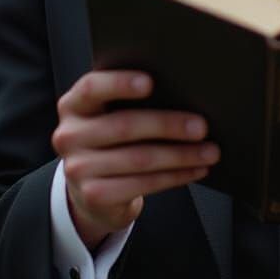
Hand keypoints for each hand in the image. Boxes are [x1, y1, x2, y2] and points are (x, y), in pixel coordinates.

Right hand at [51, 70, 219, 250]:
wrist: (93, 190)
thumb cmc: (113, 139)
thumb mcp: (109, 114)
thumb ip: (129, 99)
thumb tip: (182, 89)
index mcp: (74, 105)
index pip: (91, 87)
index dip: (120, 83)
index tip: (151, 82)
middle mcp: (69, 135)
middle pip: (124, 126)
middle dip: (168, 125)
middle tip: (202, 126)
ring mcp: (78, 168)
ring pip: (139, 159)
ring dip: (181, 155)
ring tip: (210, 151)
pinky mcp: (94, 196)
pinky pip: (143, 184)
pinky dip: (175, 176)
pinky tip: (196, 170)